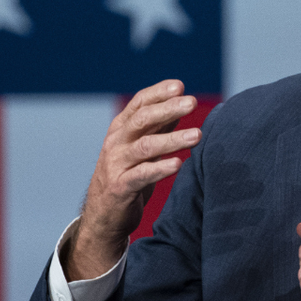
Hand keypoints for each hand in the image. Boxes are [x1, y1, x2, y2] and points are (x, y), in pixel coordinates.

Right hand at [64, 79, 200, 280]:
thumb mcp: (141, 147)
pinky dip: (160, 169)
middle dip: (168, 109)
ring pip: (145, 146)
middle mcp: (116, 143)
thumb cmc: (127, 175)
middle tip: (192, 102)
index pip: (139, 103)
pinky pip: (141, 175)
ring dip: (173, 139)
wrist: (103, 215)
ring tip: (197, 135)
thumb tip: (180, 104)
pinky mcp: (120, 188)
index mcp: (121, 129)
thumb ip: (158, 127)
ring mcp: (116, 165)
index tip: (180, 86)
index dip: (158, 92)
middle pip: (142, 120)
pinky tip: (178, 164)